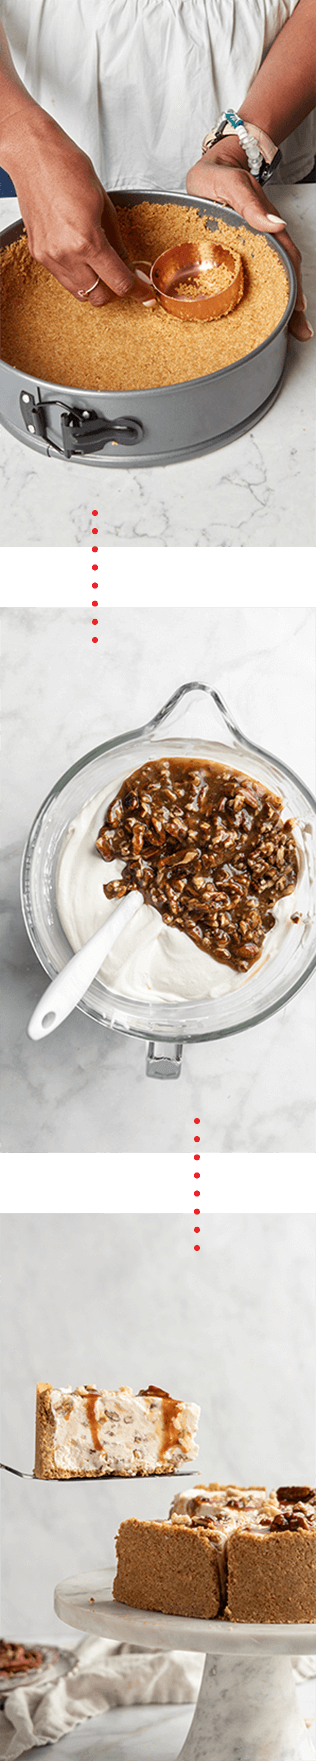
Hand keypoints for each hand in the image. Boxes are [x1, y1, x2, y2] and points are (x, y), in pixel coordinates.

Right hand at [5, 107, 152, 304]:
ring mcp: (49, 256)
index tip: (142, 292)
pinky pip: (62, 278)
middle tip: (121, 276)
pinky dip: (76, 275)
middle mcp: (66, 254)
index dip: (135, 290)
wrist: (34, 156)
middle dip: (113, 290)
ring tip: (100, 267)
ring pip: (79, 292)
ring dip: (93, 285)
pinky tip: (82, 258)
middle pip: (98, 296)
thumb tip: (126, 262)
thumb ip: (116, 240)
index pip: (118, 282)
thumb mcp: (104, 204)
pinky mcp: (38, 253)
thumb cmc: (68, 169)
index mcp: (87, 241)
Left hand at [186, 139, 312, 340]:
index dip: (292, 285)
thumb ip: (250, 204)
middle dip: (292, 305)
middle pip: (284, 275)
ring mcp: (253, 247)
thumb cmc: (219, 175)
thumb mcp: (233, 184)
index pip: (286, 259)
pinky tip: (260, 314)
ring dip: (280, 304)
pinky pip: (254, 276)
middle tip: (299, 332)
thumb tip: (276, 225)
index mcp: (265, 227)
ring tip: (288, 331)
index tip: (297, 309)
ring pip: (271, 278)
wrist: (212, 167)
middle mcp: (263, 240)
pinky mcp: (241, 252)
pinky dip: (261, 296)